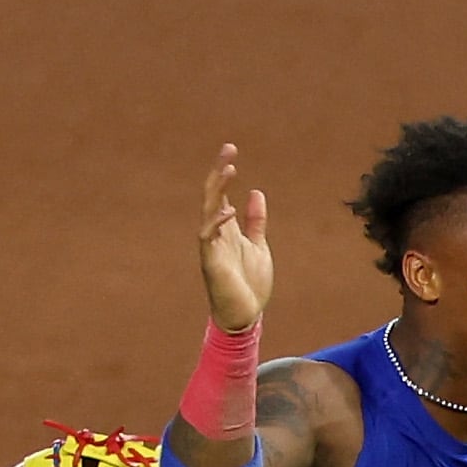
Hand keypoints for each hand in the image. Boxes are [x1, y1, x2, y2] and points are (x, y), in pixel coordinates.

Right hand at [198, 144, 270, 332]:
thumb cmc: (250, 284)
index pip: (220, 193)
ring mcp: (212, 247)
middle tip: (228, 150)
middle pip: (212, 196)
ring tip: (228, 170)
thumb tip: (256, 192)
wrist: (246, 316)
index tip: (231, 150)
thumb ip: (255, 221)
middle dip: (219, 173)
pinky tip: (228, 211)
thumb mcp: (259, 246)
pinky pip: (208, 238)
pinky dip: (216, 223)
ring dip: (217, 191)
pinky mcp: (212, 263)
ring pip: (208, 211)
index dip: (224, 172)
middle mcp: (216, 233)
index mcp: (227, 228)